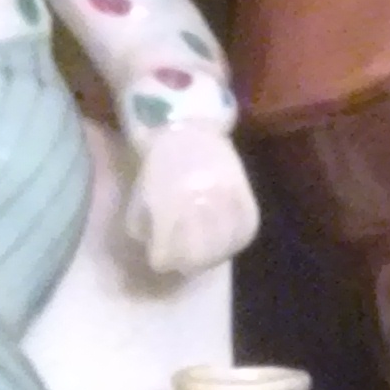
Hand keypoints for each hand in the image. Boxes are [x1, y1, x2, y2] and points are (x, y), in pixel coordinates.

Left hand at [124, 119, 261, 280]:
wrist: (188, 126)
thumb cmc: (159, 163)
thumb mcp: (142, 194)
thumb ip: (145, 225)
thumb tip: (158, 250)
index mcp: (169, 205)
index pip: (167, 252)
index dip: (161, 260)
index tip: (160, 260)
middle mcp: (199, 203)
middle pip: (198, 256)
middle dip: (187, 263)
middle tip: (182, 262)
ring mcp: (226, 198)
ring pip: (225, 247)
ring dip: (212, 256)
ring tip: (204, 255)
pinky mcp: (245, 193)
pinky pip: (247, 229)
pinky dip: (236, 241)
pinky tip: (226, 242)